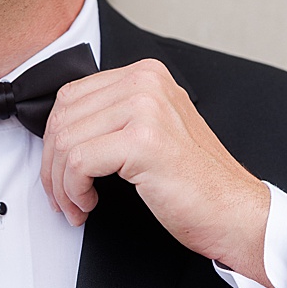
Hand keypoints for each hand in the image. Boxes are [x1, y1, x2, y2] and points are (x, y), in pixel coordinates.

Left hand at [40, 59, 272, 286]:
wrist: (234, 211)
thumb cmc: (198, 182)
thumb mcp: (153, 131)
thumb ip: (114, 118)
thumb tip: (61, 132)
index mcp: (147, 76)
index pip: (72, 96)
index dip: (55, 140)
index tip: (59, 171)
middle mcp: (146, 83)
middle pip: (63, 117)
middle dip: (52, 164)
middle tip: (62, 195)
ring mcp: (146, 109)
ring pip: (67, 140)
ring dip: (60, 182)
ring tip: (76, 203)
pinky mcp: (143, 141)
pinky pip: (79, 162)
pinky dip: (74, 190)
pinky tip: (89, 202)